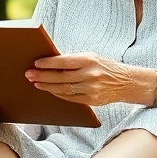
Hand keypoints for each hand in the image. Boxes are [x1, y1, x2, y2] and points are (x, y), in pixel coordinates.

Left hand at [26, 52, 148, 106]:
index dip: (48, 63)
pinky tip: (49, 90)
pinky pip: (71, 98)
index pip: (64, 62)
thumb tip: (49, 62)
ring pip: (64, 89)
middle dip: (43, 76)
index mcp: (89, 60)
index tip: (36, 63)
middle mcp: (91, 75)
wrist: (127, 82)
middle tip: (29, 74)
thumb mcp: (91, 57)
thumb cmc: (104, 66)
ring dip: (47, 86)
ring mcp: (92, 89)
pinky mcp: (93, 101)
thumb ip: (73, 60)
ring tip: (35, 83)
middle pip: (61, 77)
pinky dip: (58, 94)